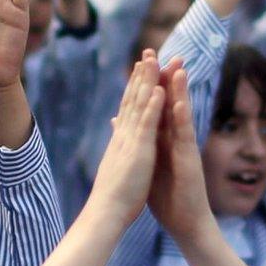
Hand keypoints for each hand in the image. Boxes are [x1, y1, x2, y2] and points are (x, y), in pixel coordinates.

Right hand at [86, 51, 171, 227]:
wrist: (106, 214)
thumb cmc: (113, 195)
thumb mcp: (116, 165)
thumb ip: (117, 146)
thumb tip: (114, 133)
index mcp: (122, 139)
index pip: (129, 107)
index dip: (135, 86)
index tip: (140, 67)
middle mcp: (125, 135)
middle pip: (133, 99)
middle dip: (142, 75)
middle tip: (148, 52)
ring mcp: (131, 141)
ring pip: (140, 105)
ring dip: (147, 81)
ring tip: (153, 59)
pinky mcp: (138, 151)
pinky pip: (147, 125)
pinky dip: (152, 106)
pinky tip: (159, 89)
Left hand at [146, 61, 214, 242]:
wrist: (186, 223)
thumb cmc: (169, 197)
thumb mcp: (149, 165)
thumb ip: (140, 143)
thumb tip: (121, 124)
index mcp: (164, 141)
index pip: (157, 108)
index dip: (151, 86)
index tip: (145, 64)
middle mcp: (177, 141)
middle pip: (171, 105)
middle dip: (167, 80)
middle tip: (165, 54)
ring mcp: (186, 149)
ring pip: (182, 116)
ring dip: (180, 93)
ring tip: (178, 69)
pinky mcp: (190, 161)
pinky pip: (186, 137)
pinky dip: (183, 120)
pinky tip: (181, 104)